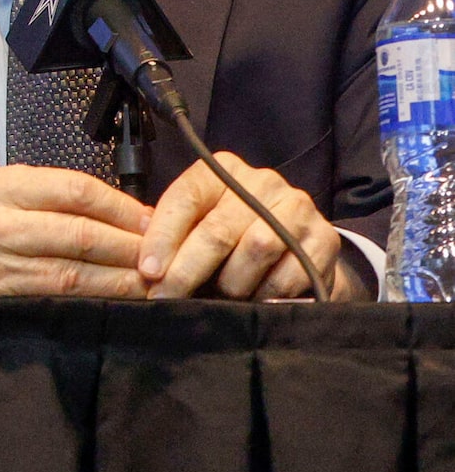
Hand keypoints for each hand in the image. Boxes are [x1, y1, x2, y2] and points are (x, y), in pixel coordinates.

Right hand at [0, 165, 151, 298]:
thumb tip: (139, 216)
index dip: (123, 208)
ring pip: (74, 273)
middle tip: (164, 257)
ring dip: (121, 280)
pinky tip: (121, 300)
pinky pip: (60, 300)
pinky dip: (97, 300)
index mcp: (1, 187)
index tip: (155, 222)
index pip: (77, 190)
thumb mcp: (14, 194)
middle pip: (80, 234)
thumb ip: (64, 197)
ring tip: (152, 282)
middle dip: (130, 247)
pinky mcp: (0, 299)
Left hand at [137, 152, 354, 300]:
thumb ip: (172, 236)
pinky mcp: (325, 238)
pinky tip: (253, 300)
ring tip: (218, 296)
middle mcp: (262, 182)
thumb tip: (144, 266)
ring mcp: (298, 207)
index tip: (149, 272)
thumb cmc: (232, 238)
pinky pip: (288, 274)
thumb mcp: (198, 225)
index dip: (162, 237)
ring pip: (256, 249)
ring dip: (230, 283)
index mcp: (222, 171)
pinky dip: (264, 295)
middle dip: (186, 270)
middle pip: (217, 229)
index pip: (185, 198)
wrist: (296, 250)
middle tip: (168, 297)